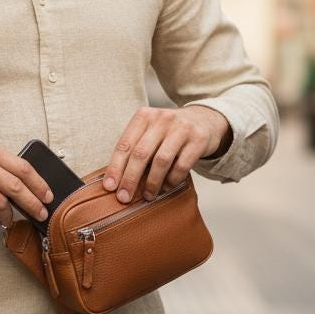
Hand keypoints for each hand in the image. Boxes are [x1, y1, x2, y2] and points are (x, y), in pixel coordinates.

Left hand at [103, 105, 231, 202]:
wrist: (204, 120)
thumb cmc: (169, 132)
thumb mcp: (150, 131)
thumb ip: (135, 148)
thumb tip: (117, 180)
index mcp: (144, 116)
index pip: (124, 144)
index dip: (115, 167)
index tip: (110, 186)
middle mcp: (162, 118)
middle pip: (140, 154)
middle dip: (130, 179)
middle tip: (124, 197)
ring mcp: (181, 128)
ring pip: (161, 161)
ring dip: (152, 182)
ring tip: (148, 195)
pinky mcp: (198, 139)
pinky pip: (182, 166)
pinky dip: (172, 180)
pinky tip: (166, 187)